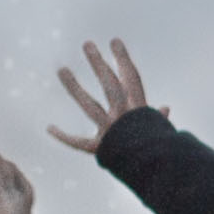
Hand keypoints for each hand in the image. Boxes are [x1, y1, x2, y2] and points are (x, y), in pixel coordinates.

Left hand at [45, 38, 155, 156]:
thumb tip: (165, 109)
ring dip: (74, 88)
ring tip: (61, 69)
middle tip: (87, 45)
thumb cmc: (158, 151)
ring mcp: (110, 131)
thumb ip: (158, 120)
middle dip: (99, 64)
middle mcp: (124, 117)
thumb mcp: (161, 133)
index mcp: (140, 111)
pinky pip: (79, 142)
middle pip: (110, 86)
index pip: (132, 79)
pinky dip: (64, 136)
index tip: (114, 42)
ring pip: (90, 106)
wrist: (157, 171)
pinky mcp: (99, 149)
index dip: (123, 59)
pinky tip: (49, 127)